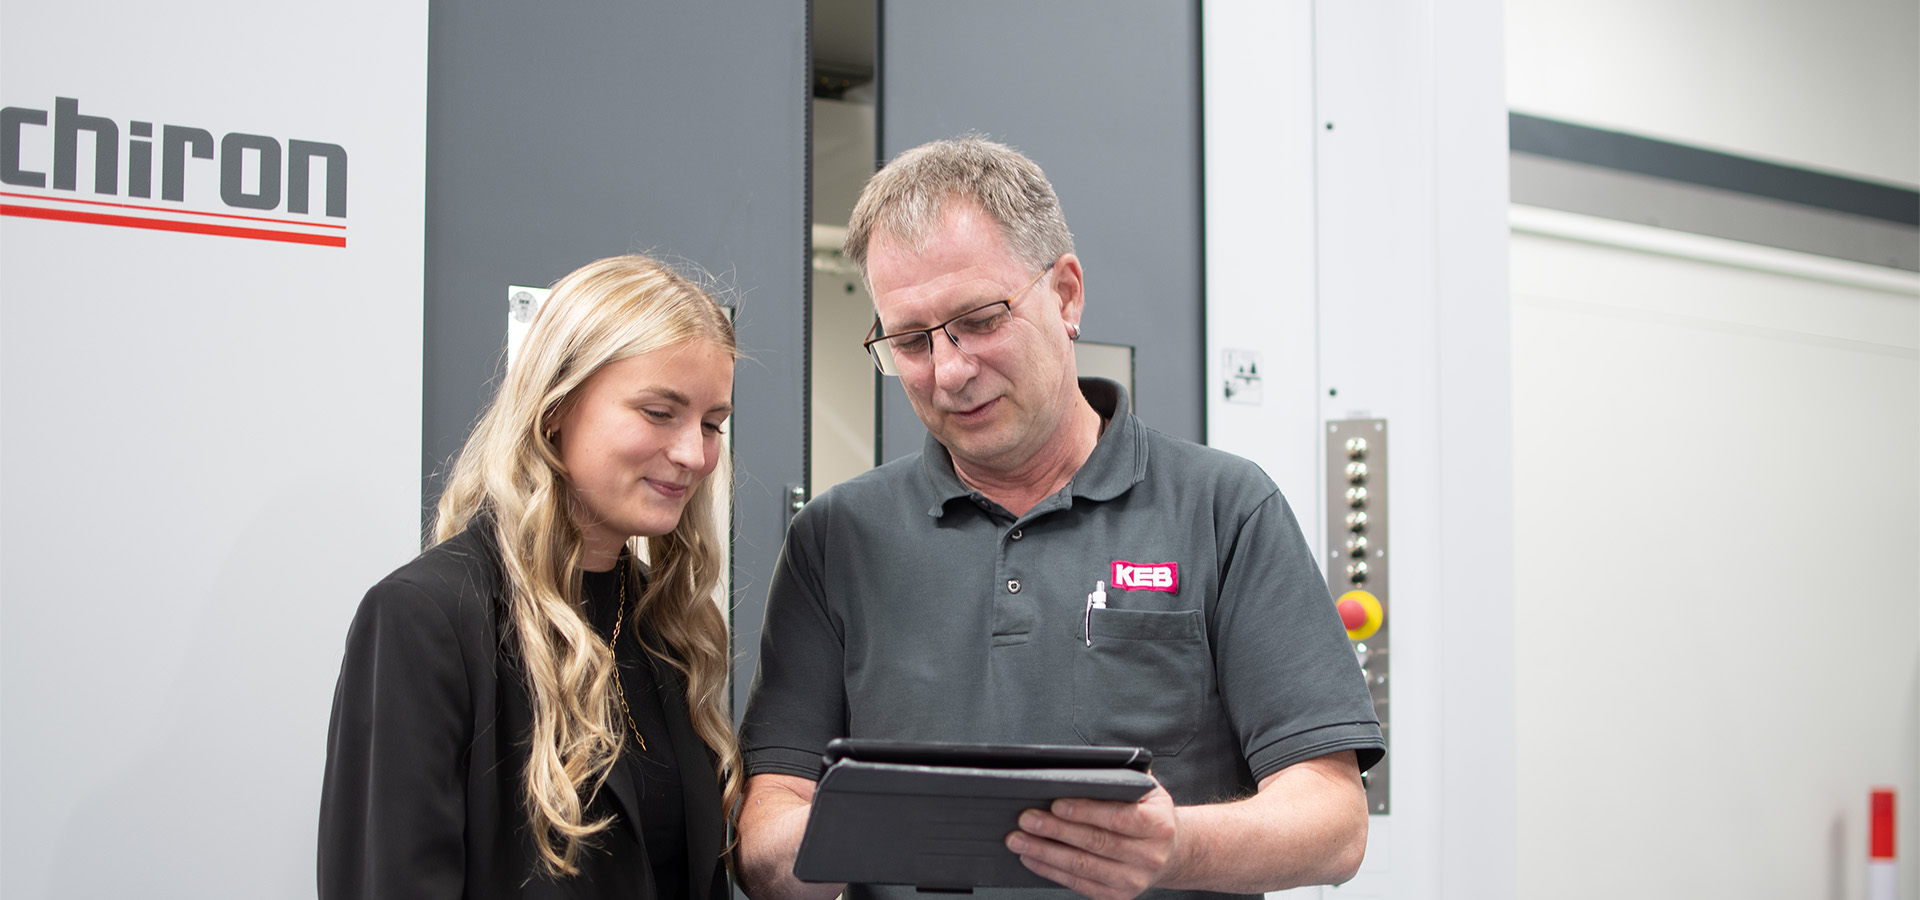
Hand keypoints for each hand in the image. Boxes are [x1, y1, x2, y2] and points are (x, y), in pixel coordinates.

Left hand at [1005, 783, 1178, 899]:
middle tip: (1026, 819)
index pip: (1118, 817)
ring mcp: (1133, 880)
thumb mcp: (1148, 792)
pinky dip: (1051, 870)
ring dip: (1045, 852)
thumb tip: (1088, 769)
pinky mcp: (1117, 896)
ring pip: (1082, 865)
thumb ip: (1124, 780)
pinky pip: (1078, 883)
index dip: (1085, 811)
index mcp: (1158, 824)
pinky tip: (1032, 858)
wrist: (1172, 853)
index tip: (1056, 804)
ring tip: (1020, 840)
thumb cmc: (1151, 816)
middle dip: (1055, 830)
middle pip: (1095, 842)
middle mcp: (1149, 855)